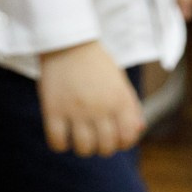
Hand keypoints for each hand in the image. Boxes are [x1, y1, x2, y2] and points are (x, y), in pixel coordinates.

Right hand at [37, 40, 142, 156]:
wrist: (68, 43)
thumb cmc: (96, 64)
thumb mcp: (120, 82)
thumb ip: (131, 107)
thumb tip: (137, 131)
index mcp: (120, 100)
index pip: (127, 138)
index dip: (121, 143)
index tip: (113, 137)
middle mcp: (100, 107)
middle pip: (106, 147)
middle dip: (102, 148)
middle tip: (95, 137)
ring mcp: (76, 110)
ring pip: (84, 148)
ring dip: (83, 148)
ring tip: (78, 137)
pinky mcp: (53, 109)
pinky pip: (57, 141)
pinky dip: (60, 145)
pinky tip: (61, 136)